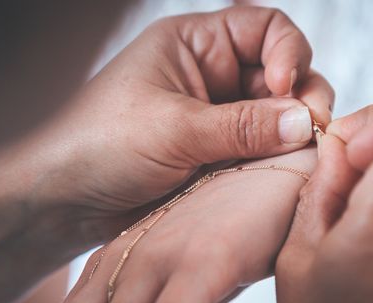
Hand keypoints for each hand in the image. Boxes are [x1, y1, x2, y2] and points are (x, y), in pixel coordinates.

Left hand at [35, 6, 332, 226]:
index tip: (286, 87)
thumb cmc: (101, 146)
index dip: (287, 54)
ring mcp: (215, 120)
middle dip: (300, 99)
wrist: (63, 201)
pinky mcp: (216, 158)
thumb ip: (244, 126)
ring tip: (296, 160)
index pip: (264, 30)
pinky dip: (273, 163)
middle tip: (310, 133)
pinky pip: (258, 154)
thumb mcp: (174, 129)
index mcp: (194, 46)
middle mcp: (210, 78)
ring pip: (274, 118)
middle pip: (280, 75)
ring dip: (290, 135)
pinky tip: (277, 177)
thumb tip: (306, 121)